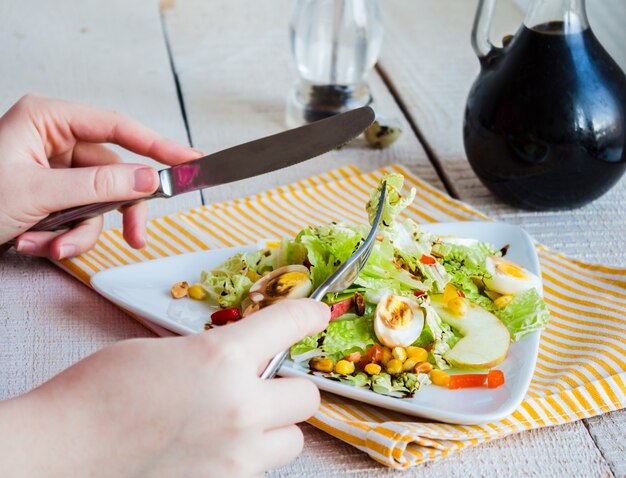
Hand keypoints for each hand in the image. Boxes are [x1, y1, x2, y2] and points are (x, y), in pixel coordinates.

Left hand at [0, 94, 201, 257]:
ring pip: (97, 203)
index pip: (117, 127)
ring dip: (77, 233)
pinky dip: (62, 238)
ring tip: (49, 247)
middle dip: (115, 213)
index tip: (190, 160)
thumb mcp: (38, 193)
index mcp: (47, 120)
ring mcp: (52, 170)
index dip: (157, 145)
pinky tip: (34, 245)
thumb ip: (99, 185)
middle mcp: (53, 141)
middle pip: (113, 174)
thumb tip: (150, 178)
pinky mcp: (50, 196)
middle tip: (137, 238)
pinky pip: (78, 217)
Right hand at [0, 299, 329, 477]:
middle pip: (306, 396)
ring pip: (291, 440)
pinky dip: (246, 456)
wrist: (59, 452)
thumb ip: (215, 355)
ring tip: (234, 422)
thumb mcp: (164, 353)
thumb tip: (244, 360)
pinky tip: (212, 447)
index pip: (288, 324)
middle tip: (259, 384)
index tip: (316, 314)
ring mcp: (236, 457)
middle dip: (286, 388)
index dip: (307, 314)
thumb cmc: (97, 394)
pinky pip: (259, 469)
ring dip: (273, 427)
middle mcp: (240, 407)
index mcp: (221, 358)